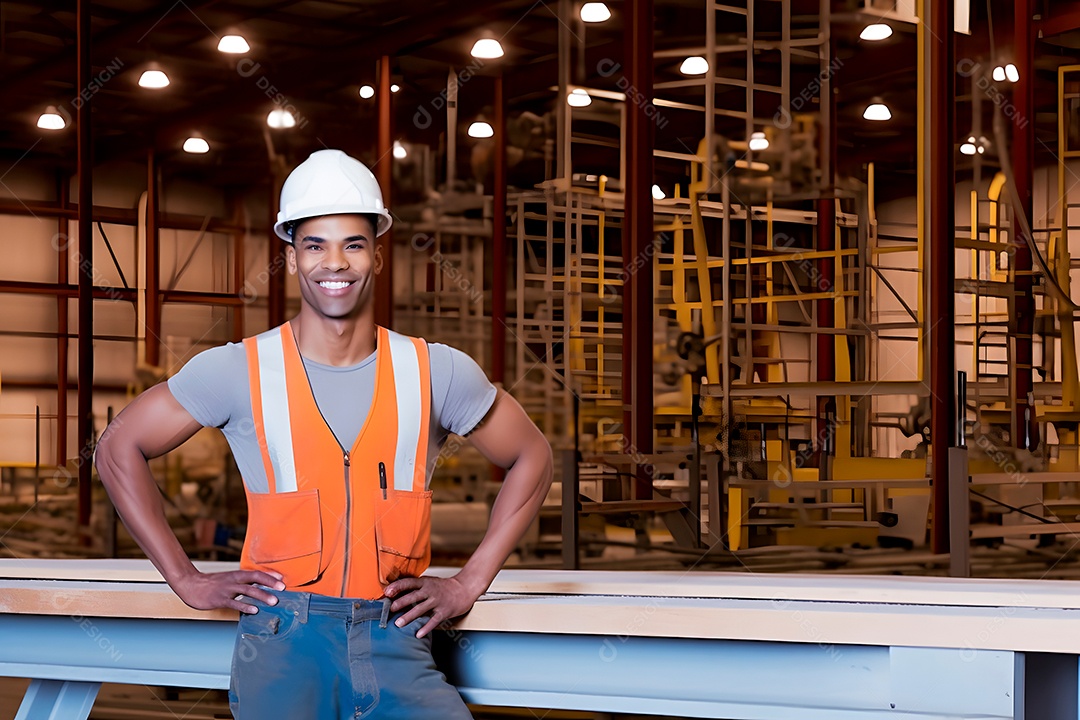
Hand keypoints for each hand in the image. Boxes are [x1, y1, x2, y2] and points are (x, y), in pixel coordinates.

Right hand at [170, 569, 284, 613]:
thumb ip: (243, 582)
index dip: (269, 576)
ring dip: (262, 595)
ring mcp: (227, 589)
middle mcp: (234, 580)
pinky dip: (245, 606)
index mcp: (237, 575)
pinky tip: (254, 610)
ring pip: (247, 590)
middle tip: (283, 588)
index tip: (282, 579)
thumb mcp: (229, 580)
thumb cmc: (212, 584)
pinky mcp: (220, 599)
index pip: (256, 573)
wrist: (191, 585)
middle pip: (255, 579)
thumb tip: (259, 586)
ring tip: (274, 601)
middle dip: (270, 583)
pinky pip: (234, 603)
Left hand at [384, 575, 480, 637]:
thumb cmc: (443, 587)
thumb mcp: (429, 582)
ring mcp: (438, 601)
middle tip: (390, 609)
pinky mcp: (444, 611)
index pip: (409, 582)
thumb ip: (415, 588)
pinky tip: (418, 634)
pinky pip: (433, 620)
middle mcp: (430, 590)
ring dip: (409, 616)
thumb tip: (394, 594)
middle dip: (401, 602)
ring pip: (421, 609)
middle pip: (414, 596)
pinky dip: (426, 627)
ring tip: (398, 624)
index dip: (397, 586)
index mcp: (425, 582)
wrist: (464, 589)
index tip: (387, 592)